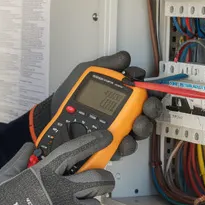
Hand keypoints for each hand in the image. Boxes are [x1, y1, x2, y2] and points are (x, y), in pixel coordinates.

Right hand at [0, 131, 115, 204]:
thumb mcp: (3, 179)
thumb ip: (19, 161)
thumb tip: (29, 146)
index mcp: (45, 175)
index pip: (74, 151)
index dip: (93, 141)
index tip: (106, 137)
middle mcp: (62, 191)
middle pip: (99, 179)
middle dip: (105, 180)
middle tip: (100, 185)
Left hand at [31, 51, 161, 159]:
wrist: (53, 113)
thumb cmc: (72, 94)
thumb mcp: (87, 73)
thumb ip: (106, 65)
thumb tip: (124, 57)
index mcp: (123, 96)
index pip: (144, 93)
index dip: (151, 91)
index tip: (148, 89)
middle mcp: (125, 114)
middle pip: (148, 113)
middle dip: (152, 110)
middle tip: (147, 107)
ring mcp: (119, 131)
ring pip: (139, 132)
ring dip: (142, 127)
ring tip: (137, 124)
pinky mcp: (110, 145)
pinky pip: (123, 148)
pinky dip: (125, 145)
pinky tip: (122, 140)